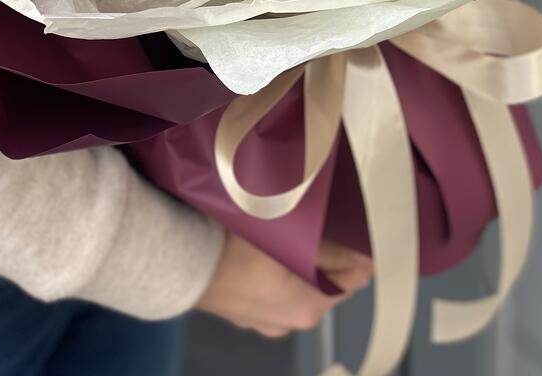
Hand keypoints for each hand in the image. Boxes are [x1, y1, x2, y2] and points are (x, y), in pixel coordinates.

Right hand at [196, 233, 371, 337]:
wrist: (178, 262)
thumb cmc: (235, 252)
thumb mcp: (290, 243)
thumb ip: (332, 251)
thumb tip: (363, 257)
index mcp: (307, 310)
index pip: (353, 281)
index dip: (360, 253)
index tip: (359, 228)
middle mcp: (287, 322)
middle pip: (324, 283)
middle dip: (329, 254)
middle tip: (327, 220)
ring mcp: (262, 319)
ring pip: (297, 283)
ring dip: (301, 259)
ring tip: (297, 225)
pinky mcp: (241, 307)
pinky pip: (272, 285)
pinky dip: (277, 266)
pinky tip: (269, 241)